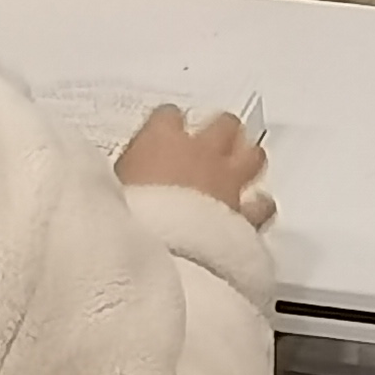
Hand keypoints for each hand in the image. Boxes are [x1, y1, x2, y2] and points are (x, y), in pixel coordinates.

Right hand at [116, 105, 274, 224]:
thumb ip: (122, 180)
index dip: (168, 125)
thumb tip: (112, 184)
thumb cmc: (129, 225)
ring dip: (247, 158)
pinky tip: (257, 209)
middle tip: (214, 140)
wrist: (160, 258)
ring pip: (252, 154)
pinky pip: (263, 203)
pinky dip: (260, 205)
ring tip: (243, 164)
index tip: (165, 132)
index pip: (168, 115)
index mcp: (161, 140)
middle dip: (221, 131)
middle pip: (222, 123)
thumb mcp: (110, 193)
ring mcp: (227, 182)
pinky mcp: (245, 215)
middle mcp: (200, 153)